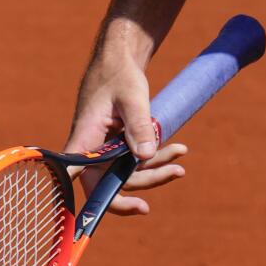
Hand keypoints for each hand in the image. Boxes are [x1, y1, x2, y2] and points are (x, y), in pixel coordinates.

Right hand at [65, 20, 188, 217]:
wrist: (119, 59)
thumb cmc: (119, 75)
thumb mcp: (132, 97)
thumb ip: (139, 125)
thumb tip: (146, 157)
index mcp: (83, 141)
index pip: (88, 181)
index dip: (106, 202)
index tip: (138, 206)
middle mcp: (91, 152)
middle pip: (115, 183)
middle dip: (148, 181)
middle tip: (177, 171)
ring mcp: (104, 151)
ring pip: (129, 174)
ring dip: (156, 169)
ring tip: (182, 152)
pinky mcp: (116, 147)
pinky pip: (135, 161)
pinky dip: (156, 157)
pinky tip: (178, 149)